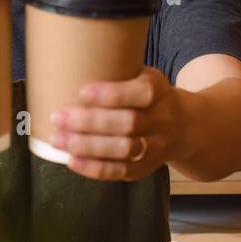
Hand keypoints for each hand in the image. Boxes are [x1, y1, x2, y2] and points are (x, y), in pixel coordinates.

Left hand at [49, 67, 183, 181]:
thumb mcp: (141, 77)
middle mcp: (162, 119)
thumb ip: (116, 74)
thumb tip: (67, 70)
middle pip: (128, 123)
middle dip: (89, 122)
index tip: (81, 92)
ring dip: (87, 146)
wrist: (182, 126)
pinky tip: (72, 160)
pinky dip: (94, 168)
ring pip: (123, 150)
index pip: (141, 93)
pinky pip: (121, 171)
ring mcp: (157, 146)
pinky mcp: (147, 167)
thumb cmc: (146, 96)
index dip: (112, 94)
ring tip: (58, 139)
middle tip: (57, 117)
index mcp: (160, 90)